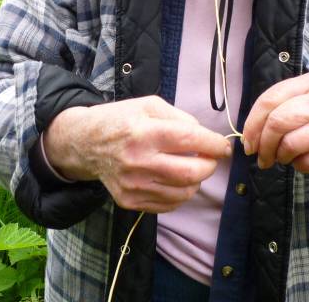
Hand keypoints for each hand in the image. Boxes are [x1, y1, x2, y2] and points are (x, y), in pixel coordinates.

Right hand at [43, 96, 231, 212]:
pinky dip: (181, 193)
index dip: (214, 144)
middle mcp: (138, 161)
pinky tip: (175, 179)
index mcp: (144, 132)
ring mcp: (133, 185)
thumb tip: (204, 136)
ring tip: (191, 167)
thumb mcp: (148, 105)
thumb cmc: (120, 120)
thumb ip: (180, 118)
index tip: (224, 146)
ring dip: (196, 180)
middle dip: (210, 165)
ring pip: (183, 192)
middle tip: (210, 157)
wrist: (85, 144)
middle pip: (191, 172)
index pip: (190, 140)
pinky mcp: (130, 202)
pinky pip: (169, 204)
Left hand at [241, 72, 308, 172]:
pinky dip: (299, 166)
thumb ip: (285, 104)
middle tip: (260, 156)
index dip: (252, 123)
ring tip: (283, 158)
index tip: (248, 141)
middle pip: (278, 121)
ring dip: (280, 156)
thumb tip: (250, 133)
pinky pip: (308, 162)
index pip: (271, 99)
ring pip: (291, 144)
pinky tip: (305, 161)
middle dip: (263, 143)